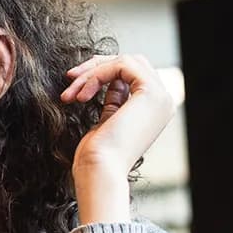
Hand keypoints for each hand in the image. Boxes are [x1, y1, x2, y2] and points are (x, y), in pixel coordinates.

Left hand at [60, 54, 173, 177]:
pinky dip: (97, 74)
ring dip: (92, 72)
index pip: (131, 74)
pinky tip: (82, 96)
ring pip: (126, 61)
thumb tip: (109, 82)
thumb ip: (114, 100)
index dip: (101, 73)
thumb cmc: (96, 155)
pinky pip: (123, 65)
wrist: (100, 170)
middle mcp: (163, 101)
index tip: (72, 84)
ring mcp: (161, 96)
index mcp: (154, 109)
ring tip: (71, 95)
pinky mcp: (151, 93)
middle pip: (131, 62)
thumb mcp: (107, 121)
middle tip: (69, 78)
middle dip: (96, 66)